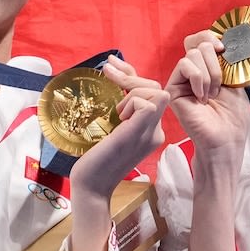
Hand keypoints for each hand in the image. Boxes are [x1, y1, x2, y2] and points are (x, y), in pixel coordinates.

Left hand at [68, 57, 168, 197]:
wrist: (91, 185)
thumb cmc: (95, 158)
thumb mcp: (111, 127)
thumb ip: (119, 109)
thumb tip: (112, 77)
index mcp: (150, 129)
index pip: (153, 91)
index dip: (134, 74)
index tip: (112, 65)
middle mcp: (155, 131)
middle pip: (158, 88)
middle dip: (133, 79)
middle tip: (109, 78)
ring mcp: (150, 133)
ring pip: (157, 93)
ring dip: (133, 93)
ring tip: (117, 112)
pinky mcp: (139, 134)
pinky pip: (148, 104)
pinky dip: (132, 102)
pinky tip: (120, 118)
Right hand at [166, 31, 249, 161]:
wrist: (224, 139)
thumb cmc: (232, 117)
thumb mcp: (236, 82)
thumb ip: (227, 61)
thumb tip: (220, 43)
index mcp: (209, 68)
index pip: (202, 40)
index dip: (211, 38)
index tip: (224, 50)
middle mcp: (194, 71)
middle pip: (198, 44)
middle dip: (215, 62)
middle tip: (220, 86)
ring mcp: (182, 79)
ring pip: (192, 54)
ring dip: (209, 74)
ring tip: (210, 95)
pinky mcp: (172, 88)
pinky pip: (184, 66)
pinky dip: (198, 78)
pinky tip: (201, 97)